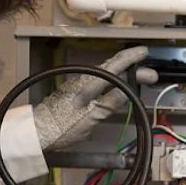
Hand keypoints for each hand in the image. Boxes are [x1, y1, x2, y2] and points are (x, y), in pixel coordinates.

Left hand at [33, 46, 156, 150]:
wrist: (36, 132)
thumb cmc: (63, 126)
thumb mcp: (92, 117)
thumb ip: (111, 102)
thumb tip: (128, 88)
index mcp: (89, 83)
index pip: (114, 65)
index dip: (131, 57)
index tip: (144, 52)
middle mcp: (83, 79)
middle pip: (110, 69)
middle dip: (131, 69)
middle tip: (149, 75)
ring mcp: (77, 85)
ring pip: (104, 75)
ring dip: (122, 75)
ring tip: (136, 79)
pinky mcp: (73, 93)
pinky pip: (97, 82)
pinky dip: (111, 82)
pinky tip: (115, 89)